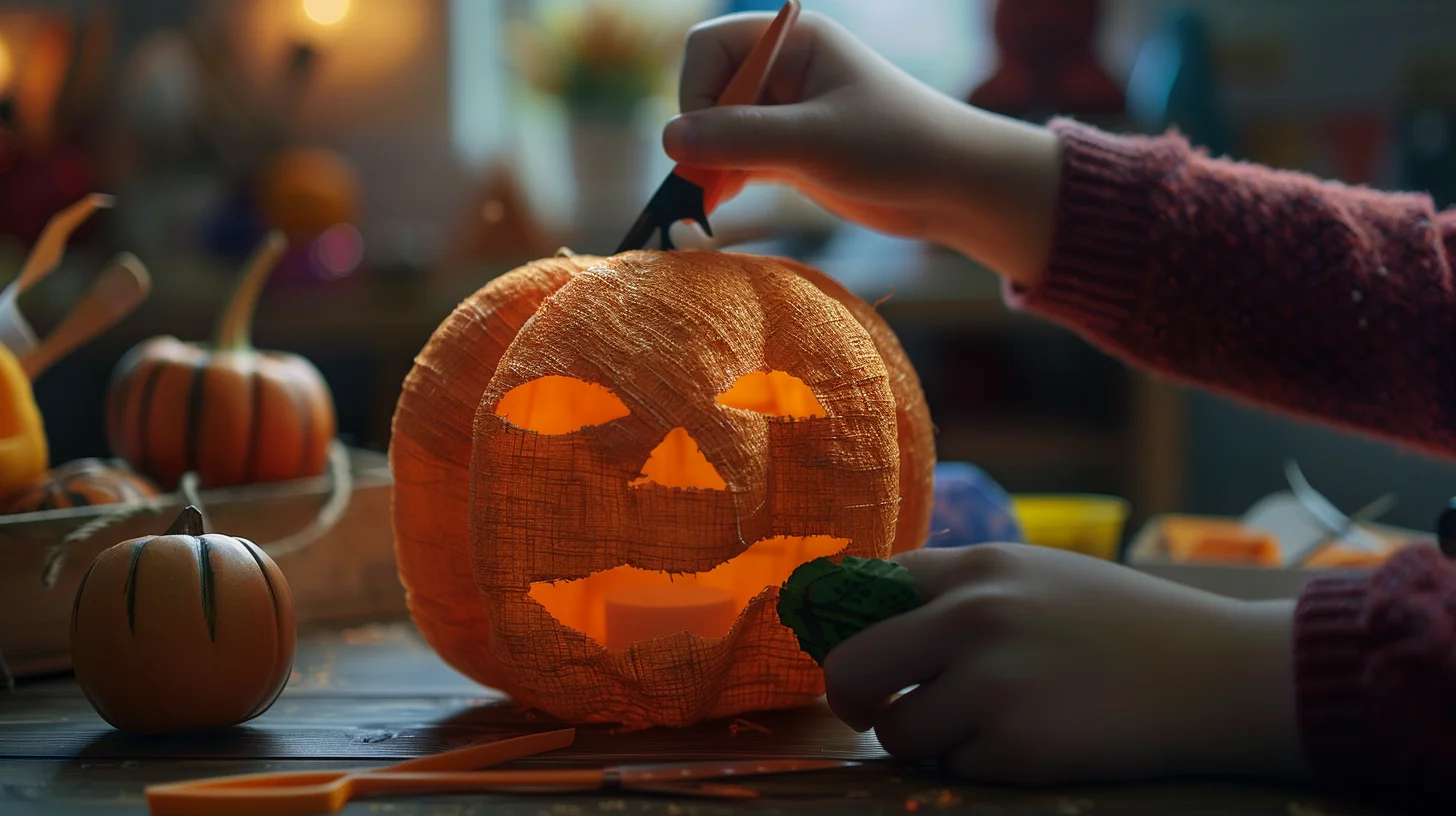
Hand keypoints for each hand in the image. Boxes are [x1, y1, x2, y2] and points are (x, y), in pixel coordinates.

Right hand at [667, 11, 1061, 285]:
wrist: (952, 188)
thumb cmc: (899, 147)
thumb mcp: (817, 141)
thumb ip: (743, 138)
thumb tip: (668, 139)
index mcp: (793, 40)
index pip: (709, 49)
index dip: (696, 94)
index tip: (704, 143)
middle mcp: (782, 69)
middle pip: (705, 90)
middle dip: (699, 135)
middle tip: (704, 183)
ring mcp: (782, 112)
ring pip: (714, 130)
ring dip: (706, 164)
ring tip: (708, 201)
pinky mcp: (786, 152)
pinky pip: (732, 159)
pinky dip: (721, 180)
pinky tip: (720, 203)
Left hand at [823, 544, 1309, 784]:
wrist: (1217, 673)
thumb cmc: (1122, 624)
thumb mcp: (1035, 576)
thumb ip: (958, 592)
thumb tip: (873, 618)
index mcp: (974, 566)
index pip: (863, 589)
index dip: (843, 626)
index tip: (848, 650)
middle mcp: (971, 616)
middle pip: (850, 666)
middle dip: (852, 697)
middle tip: (872, 709)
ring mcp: (991, 682)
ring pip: (898, 729)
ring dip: (925, 736)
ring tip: (982, 722)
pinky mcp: (1016, 745)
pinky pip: (953, 764)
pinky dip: (979, 762)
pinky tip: (1032, 739)